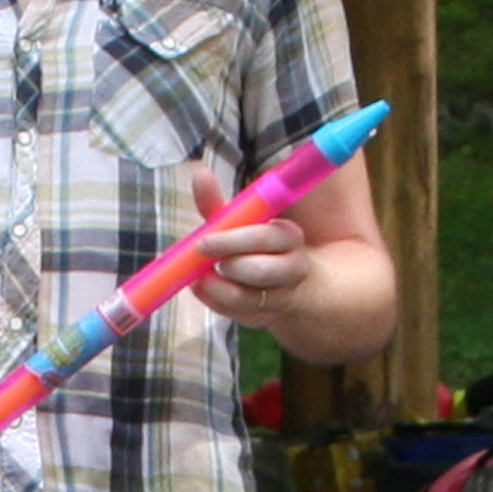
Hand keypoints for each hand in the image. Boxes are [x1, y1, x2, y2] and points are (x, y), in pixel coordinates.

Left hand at [179, 161, 310, 333]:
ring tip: (201, 278)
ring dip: (219, 289)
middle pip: (261, 271)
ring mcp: (281, 296)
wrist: (291, 283)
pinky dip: (216, 303)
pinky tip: (203, 289)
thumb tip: (200, 174)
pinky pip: (238, 316)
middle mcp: (292, 268)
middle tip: (206, 260)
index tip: (203, 241)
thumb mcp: (240, 222)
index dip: (233, 240)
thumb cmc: (257, 245)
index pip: (267, 237)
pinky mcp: (267, 318)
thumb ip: (218, 203)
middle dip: (230, 266)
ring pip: (249, 299)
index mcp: (288, 236)